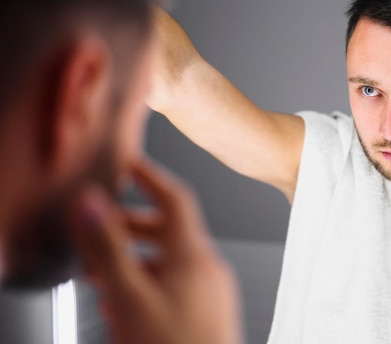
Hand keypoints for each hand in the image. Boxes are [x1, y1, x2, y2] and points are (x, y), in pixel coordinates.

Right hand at [69, 157, 241, 343]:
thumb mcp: (132, 298)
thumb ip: (109, 249)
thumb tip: (92, 204)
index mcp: (195, 255)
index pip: (175, 197)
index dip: (151, 176)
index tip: (130, 164)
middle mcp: (209, 268)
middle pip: (168, 230)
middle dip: (131, 228)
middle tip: (102, 228)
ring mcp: (211, 292)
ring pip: (169, 261)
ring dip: (135, 260)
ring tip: (103, 273)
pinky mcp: (209, 313)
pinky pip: (178, 285)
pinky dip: (150, 283)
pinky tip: (127, 304)